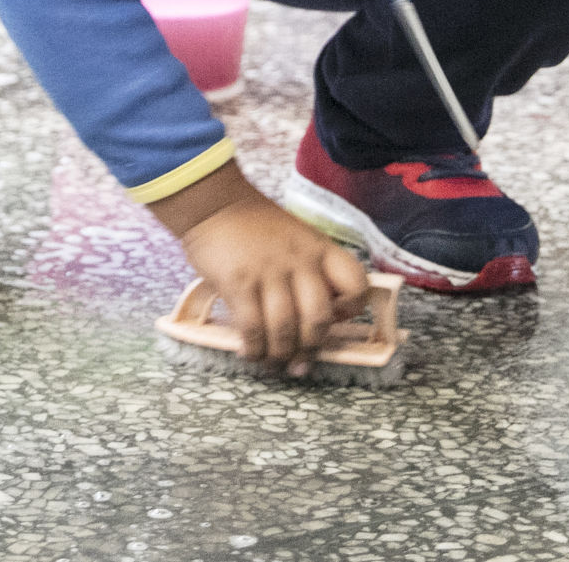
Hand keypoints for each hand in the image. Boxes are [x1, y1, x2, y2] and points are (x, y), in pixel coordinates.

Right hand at [148, 164, 367, 371]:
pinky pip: (252, 328)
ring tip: (273, 363)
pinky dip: (254, 349)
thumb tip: (315, 319)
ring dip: (280, 356)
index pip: (355, 283)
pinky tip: (250, 353)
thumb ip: (310, 271)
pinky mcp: (239, 282)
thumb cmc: (255, 225)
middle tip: (300, 362)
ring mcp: (269, 272)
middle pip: (318, 319)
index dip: (352, 309)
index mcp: (319, 249)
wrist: (213, 203)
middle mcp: (299, 261)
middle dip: (310, 349)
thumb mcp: (296, 238)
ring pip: (285, 330)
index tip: (336, 320)